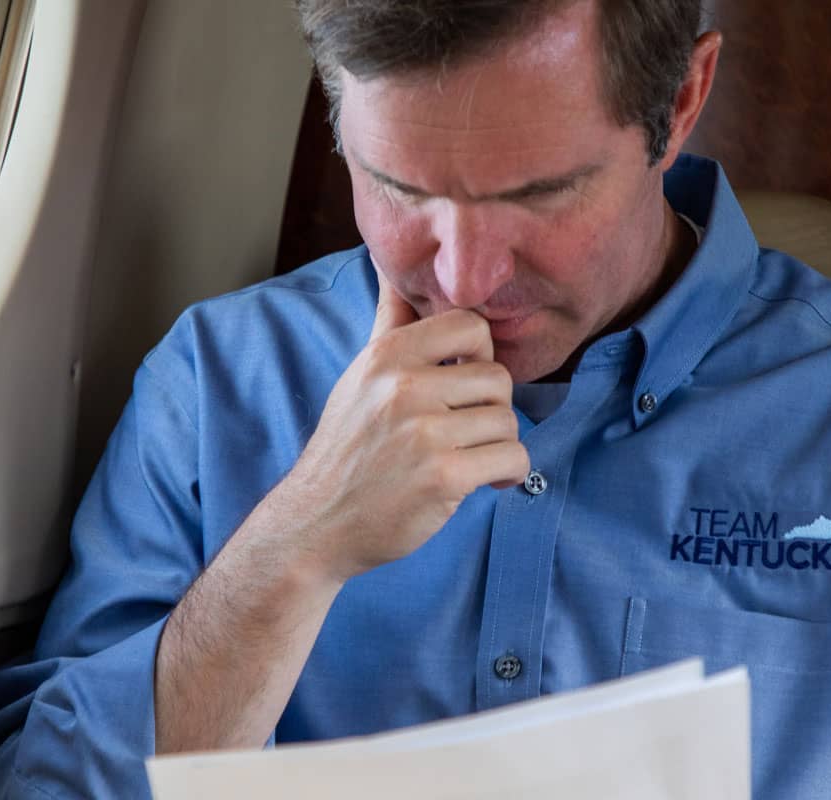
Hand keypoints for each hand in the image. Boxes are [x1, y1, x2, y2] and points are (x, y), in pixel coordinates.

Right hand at [255, 275, 529, 582]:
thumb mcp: (360, 376)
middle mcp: (404, 386)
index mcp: (388, 356)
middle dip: (491, 409)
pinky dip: (508, 473)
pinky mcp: (443, 476)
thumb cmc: (348, 448)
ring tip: (470, 458)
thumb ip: (389, 321)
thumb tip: (394, 264)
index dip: (479, 356)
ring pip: (508, 421)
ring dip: (498, 445)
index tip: (463, 384)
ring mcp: (424, 432)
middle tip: (467, 432)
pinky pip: (513, 458)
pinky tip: (485, 481)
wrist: (317, 522)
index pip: (471, 325)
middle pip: (498, 378)